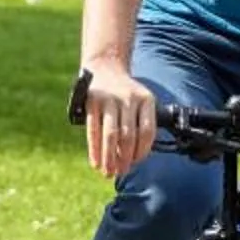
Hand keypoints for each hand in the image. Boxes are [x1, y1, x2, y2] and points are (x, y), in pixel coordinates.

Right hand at [84, 61, 156, 179]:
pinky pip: (94, 131)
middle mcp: (128, 98)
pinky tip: (95, 162)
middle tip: (121, 172)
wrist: (105, 67)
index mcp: (146, 99)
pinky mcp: (92, 102)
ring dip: (110, 158)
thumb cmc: (125, 92)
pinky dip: (94, 150)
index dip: (142, 151)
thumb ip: (140, 123)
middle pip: (128, 136)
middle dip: (125, 158)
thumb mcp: (140, 100)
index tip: (135, 162)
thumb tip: (134, 157)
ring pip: (111, 135)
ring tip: (108, 172)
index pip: (147, 131)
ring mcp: (109, 99)